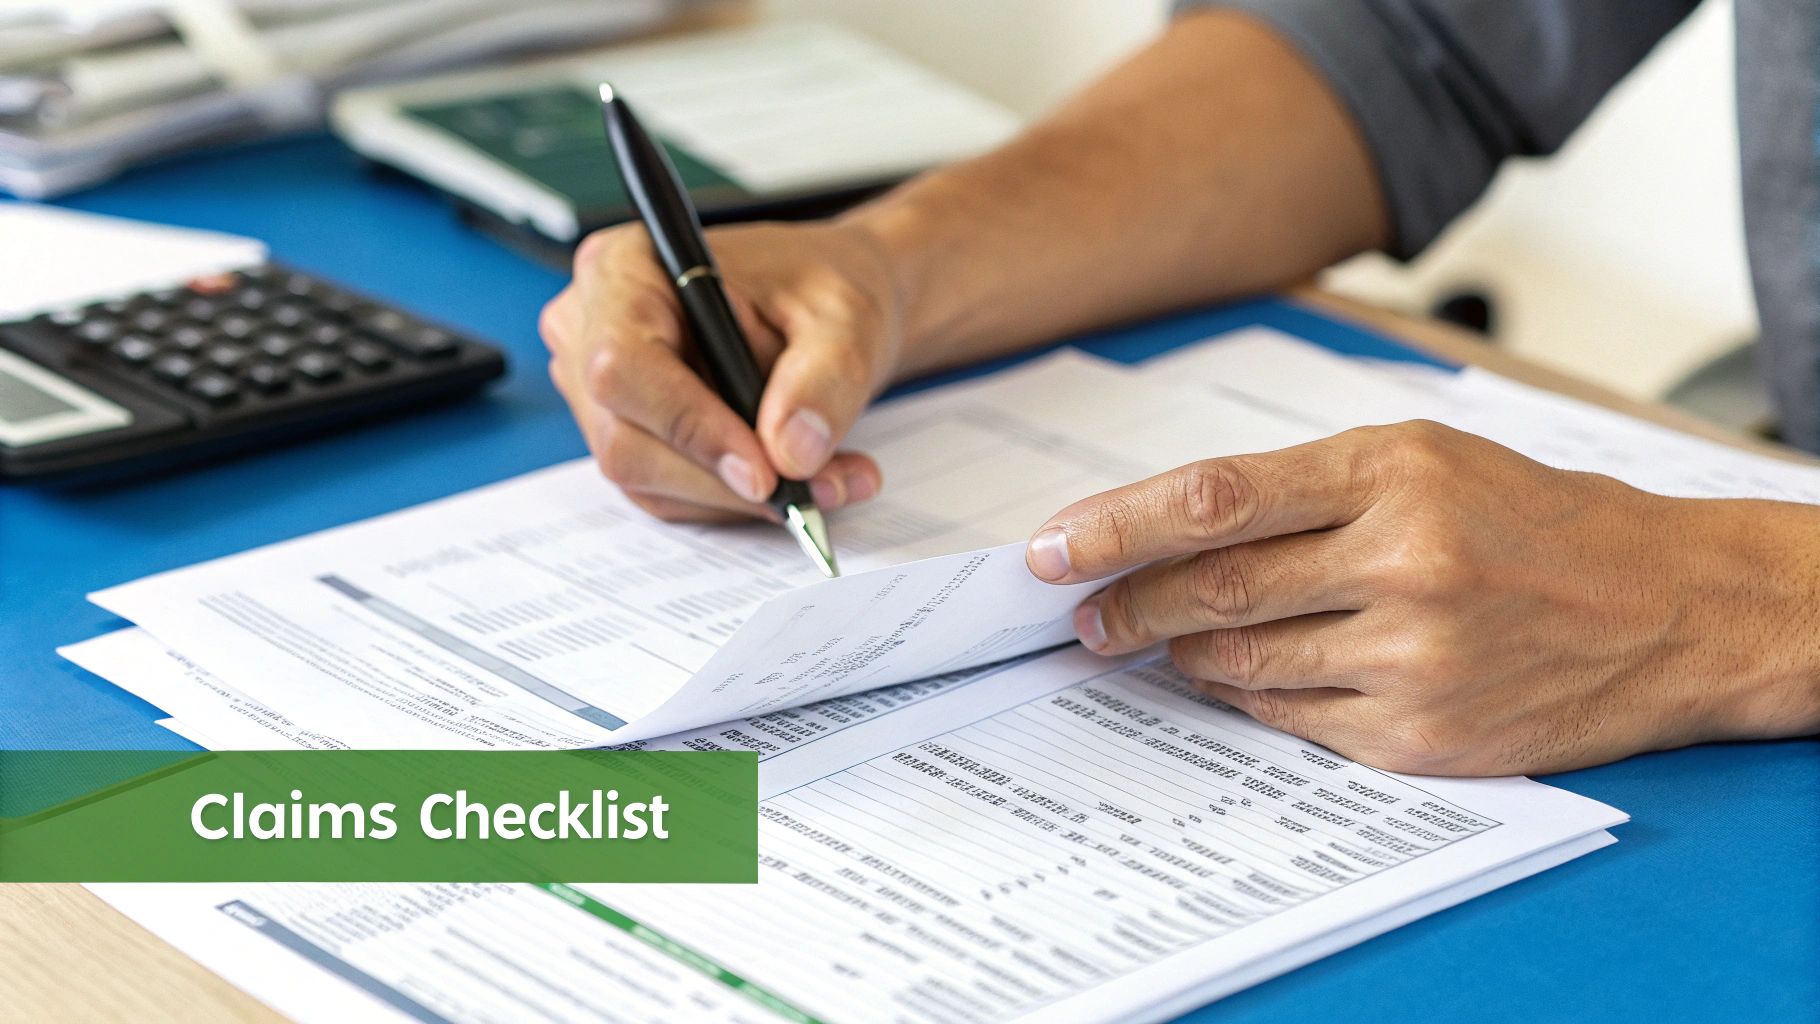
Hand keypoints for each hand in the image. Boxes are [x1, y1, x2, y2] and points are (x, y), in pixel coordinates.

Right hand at [540, 219, 901, 521]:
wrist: (820, 309)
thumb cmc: (819, 289)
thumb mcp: (845, 317)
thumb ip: (825, 377)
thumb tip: (791, 453)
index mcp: (625, 269)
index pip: (623, 363)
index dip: (688, 424)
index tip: (763, 470)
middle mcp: (590, 330)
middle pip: (628, 439)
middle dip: (726, 480)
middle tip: (819, 487)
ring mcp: (598, 393)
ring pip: (649, 479)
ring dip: (743, 498)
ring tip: (832, 479)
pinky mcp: (626, 437)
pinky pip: (668, 493)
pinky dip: (737, 500)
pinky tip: (799, 479)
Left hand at [1025, 421, 1819, 775]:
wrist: (1665, 607)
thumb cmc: (1530, 518)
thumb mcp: (1424, 459)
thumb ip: (1302, 491)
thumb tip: (1170, 532)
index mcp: (1392, 470)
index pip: (1214, 498)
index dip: (1115, 526)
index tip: (1049, 548)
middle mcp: (1402, 559)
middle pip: (1214, 586)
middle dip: (1126, 602)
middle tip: (1077, 613)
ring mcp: (1414, 654)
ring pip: (1243, 660)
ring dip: (1178, 653)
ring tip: (1144, 642)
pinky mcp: (1422, 735)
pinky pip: (1292, 718)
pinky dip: (1245, 698)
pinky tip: (1229, 677)